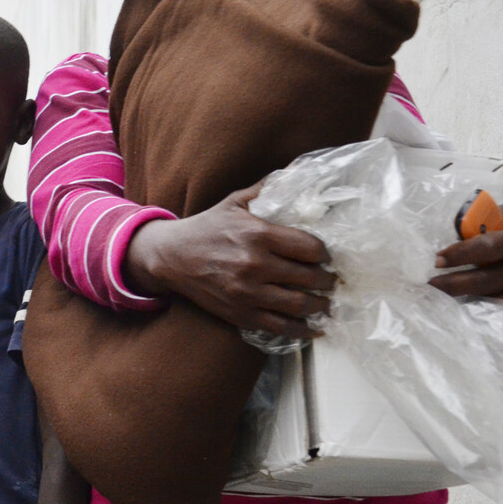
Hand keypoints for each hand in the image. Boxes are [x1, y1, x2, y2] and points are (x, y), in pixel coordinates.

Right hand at [127, 184, 334, 337]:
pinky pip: (279, 326)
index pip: (309, 248)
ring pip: (299, 305)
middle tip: (332, 280)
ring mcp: (247, 292)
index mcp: (258, 234)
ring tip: (325, 302)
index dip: (325, 254)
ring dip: (320, 305)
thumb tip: (295, 174)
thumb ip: (266, 190)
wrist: (170, 256)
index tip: (327, 257)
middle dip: (327, 280)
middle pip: (309, 278)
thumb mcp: (234, 202)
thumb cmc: (205, 227)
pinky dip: (301, 330)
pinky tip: (313, 329)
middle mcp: (255, 264)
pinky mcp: (239, 313)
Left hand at [430, 205, 502, 307]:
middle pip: (487, 280)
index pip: (487, 247)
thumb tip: (452, 232)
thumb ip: (484, 220)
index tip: (437, 261)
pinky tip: (472, 310)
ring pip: (499, 302)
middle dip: (454, 285)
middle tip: (431, 286)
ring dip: (469, 302)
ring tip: (445, 300)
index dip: (459, 255)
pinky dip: (492, 313)